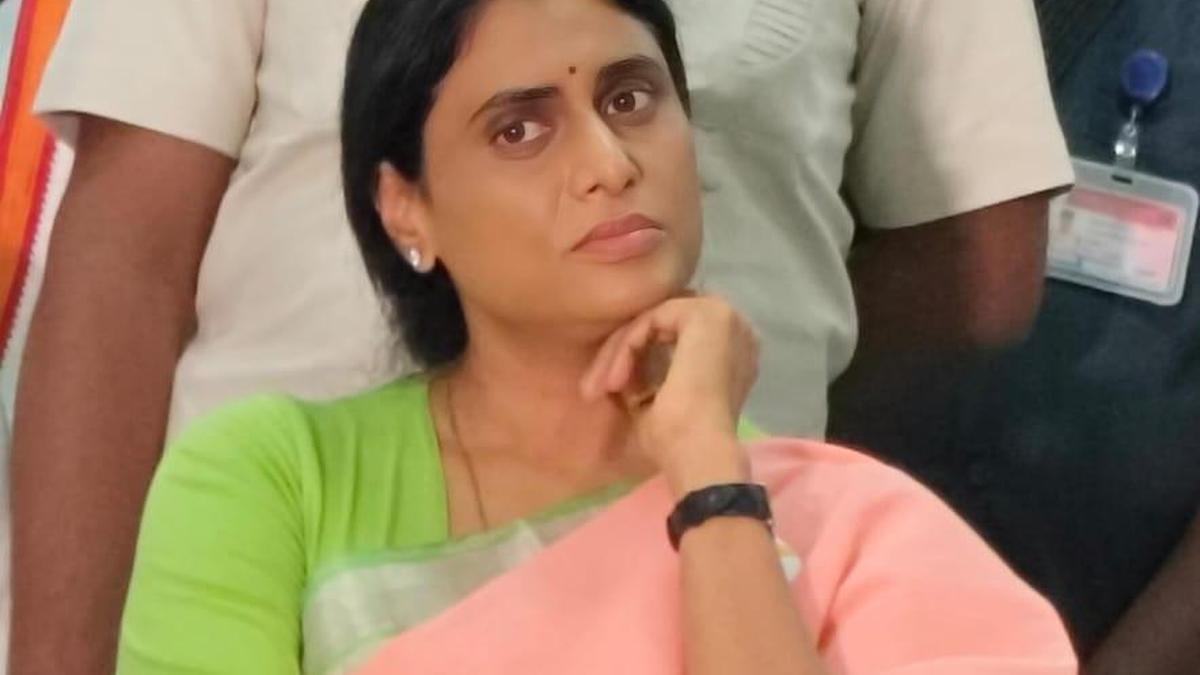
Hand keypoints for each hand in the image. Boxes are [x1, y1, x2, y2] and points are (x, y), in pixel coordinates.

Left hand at [581, 295, 759, 494]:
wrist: (699, 455)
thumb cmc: (682, 442)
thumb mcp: (659, 400)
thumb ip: (650, 375)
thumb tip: (623, 366)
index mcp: (731, 350)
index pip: (673, 335)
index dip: (636, 358)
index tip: (609, 391)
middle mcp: (735, 328)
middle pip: (662, 323)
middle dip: (623, 352)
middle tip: (596, 387)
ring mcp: (724, 317)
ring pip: (653, 319)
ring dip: (621, 350)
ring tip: (606, 386)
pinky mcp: (706, 314)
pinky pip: (651, 318)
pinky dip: (627, 346)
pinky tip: (616, 380)